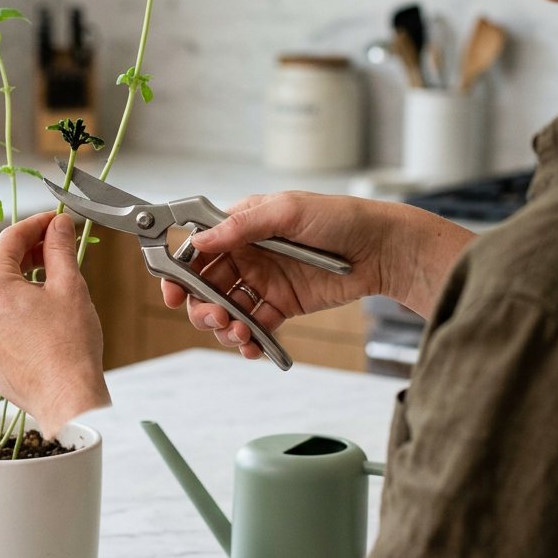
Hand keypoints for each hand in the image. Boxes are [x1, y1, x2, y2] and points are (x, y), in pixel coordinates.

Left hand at [0, 211, 110, 438]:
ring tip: (46, 285)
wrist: (66, 399)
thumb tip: (59, 226)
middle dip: (21, 252)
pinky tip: (36, 319)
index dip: (35, 225)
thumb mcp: (69, 287)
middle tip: (51, 250)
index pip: (9, 239)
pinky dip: (9, 312)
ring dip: (14, 282)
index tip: (54, 221)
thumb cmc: (69, 348)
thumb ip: (60, 249)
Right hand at [161, 191, 474, 357]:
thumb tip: (198, 242)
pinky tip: (251, 347)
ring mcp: (263, 282)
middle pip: (205, 287)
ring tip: (238, 334)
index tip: (173, 293)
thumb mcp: (287, 210)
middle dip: (202, 306)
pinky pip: (253, 327)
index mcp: (242, 227)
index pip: (197, 251)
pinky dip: (246, 340)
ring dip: (224, 327)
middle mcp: (247, 255)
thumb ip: (240, 227)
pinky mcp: (281, 306)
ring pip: (225, 310)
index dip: (179, 273)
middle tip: (215, 318)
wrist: (384, 249)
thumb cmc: (341, 218)